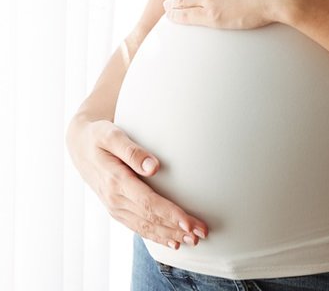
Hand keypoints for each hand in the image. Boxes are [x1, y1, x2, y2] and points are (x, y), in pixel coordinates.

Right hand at [66, 115, 207, 248]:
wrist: (79, 145)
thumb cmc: (99, 136)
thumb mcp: (112, 135)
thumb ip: (132, 150)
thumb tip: (154, 166)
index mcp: (116, 181)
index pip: (148, 203)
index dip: (169, 214)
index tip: (188, 222)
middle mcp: (115, 198)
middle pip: (150, 218)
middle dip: (176, 228)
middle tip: (201, 233)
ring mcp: (115, 206)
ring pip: (145, 226)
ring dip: (169, 235)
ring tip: (192, 240)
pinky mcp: (117, 208)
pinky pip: (137, 226)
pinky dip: (155, 235)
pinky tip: (171, 241)